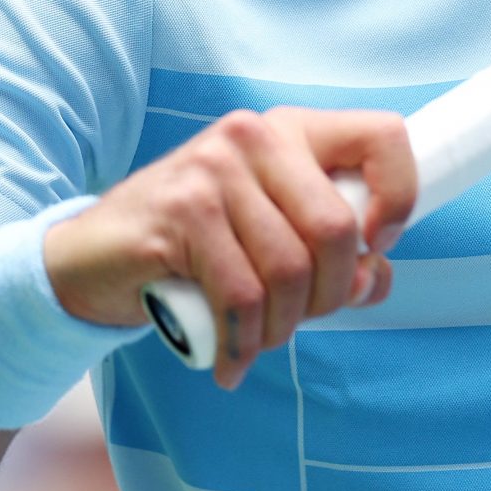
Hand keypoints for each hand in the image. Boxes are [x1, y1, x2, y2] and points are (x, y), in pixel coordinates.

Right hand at [43, 107, 417, 388]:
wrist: (91, 257)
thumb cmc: (195, 246)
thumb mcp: (270, 235)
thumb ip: (331, 252)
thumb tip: (376, 279)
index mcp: (291, 131)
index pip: (383, 136)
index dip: (400, 197)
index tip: (376, 248)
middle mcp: (254, 137)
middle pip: (335, 228)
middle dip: (329, 294)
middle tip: (300, 321)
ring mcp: (212, 170)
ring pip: (288, 270)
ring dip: (281, 328)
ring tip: (259, 342)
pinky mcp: (177, 213)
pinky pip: (238, 295)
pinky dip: (243, 342)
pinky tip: (231, 360)